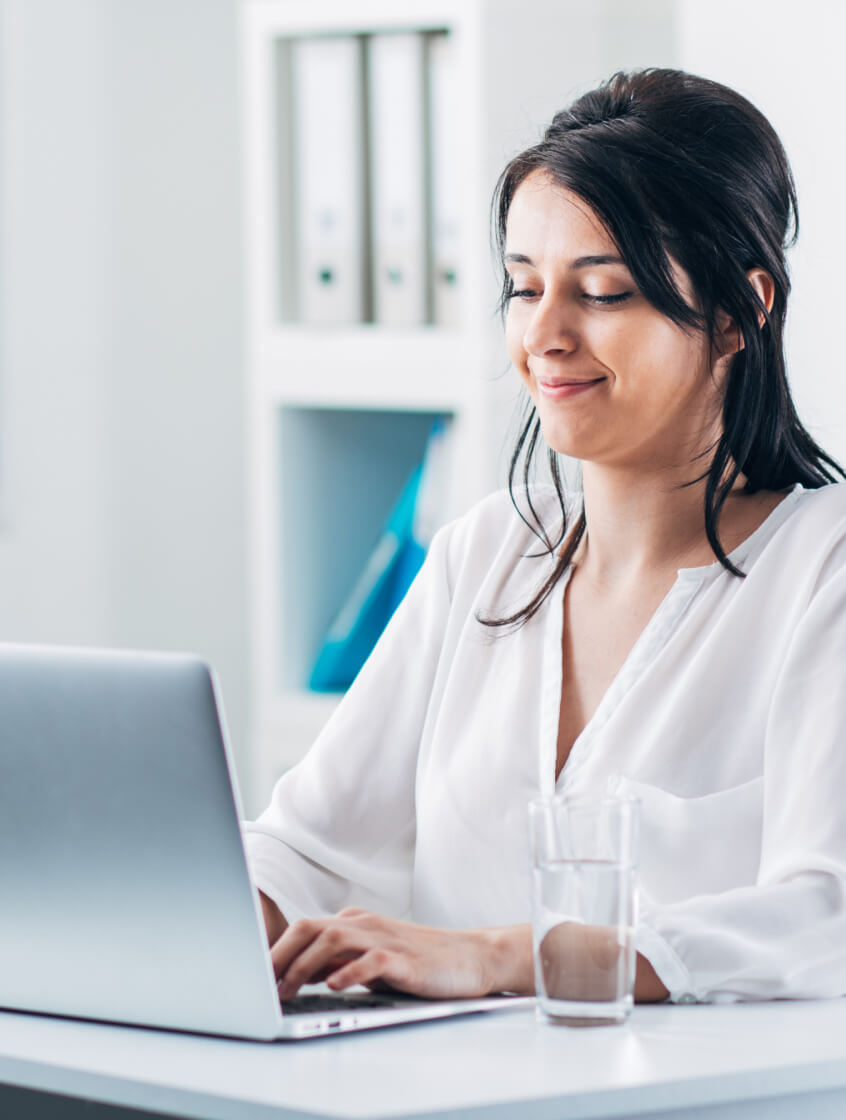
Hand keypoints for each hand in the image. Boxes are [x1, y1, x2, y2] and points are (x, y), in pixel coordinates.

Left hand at [270, 909, 532, 999]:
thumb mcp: (370, 959)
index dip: (274, 950)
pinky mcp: (404, 958)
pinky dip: (348, 972)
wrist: (470, 956)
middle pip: (309, 928)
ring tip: (286, 989)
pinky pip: (370, 960)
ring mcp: (384, 938)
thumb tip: (296, 975)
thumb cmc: (419, 961)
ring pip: (332, 940)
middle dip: (279, 955)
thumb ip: (338, 961)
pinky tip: (333, 985)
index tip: (254, 975)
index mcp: (353, 921)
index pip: (303, 928)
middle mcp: (364, 924)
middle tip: (260, 983)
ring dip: (304, 965)